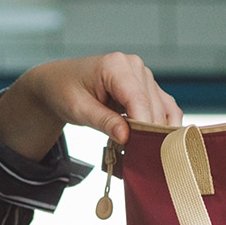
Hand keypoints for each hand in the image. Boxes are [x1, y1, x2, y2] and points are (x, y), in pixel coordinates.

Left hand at [0, 53, 181, 159]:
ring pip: (163, 109)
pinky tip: (154, 142)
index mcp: (116, 65)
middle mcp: (134, 66)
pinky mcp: (148, 88)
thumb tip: (126, 137)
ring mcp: (143, 76)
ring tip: (145, 153)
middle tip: (140, 159)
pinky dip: (162, 126)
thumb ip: (103, 121)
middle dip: (149, 133)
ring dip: (157, 132)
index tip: (140, 151)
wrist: (60, 82)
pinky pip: (165, 109)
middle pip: (153, 107)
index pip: (139, 100)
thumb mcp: (78, 109)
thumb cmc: (65, 91)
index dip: (142, 127)